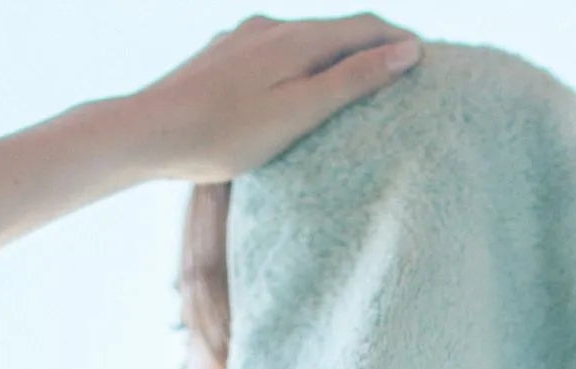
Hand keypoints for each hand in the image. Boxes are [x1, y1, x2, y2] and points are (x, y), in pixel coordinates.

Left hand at [128, 13, 423, 183]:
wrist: (149, 131)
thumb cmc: (225, 134)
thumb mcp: (300, 111)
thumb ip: (353, 80)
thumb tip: (405, 51)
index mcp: (297, 39)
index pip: (365, 27)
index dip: (399, 41)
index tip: (425, 59)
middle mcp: (270, 26)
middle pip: (334, 30)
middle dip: (368, 47)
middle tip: (398, 72)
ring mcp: (241, 38)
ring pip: (302, 41)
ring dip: (333, 56)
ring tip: (351, 83)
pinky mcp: (221, 56)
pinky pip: (273, 54)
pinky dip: (299, 66)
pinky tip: (293, 89)